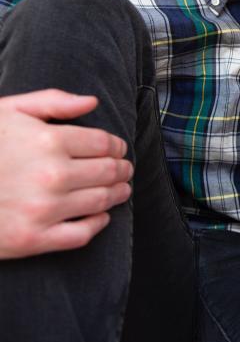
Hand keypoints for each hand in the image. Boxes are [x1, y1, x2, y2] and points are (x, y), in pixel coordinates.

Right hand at [0, 90, 131, 258]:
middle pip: (108, 172)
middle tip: (125, 170)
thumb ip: (52, 102)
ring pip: (101, 201)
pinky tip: (101, 216)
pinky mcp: (33, 239)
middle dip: (122, 170)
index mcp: (49, 140)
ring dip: (117, 194)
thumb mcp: (7, 111)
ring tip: (120, 190)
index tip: (119, 150)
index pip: (104, 144)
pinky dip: (98, 224)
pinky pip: (81, 234)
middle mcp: (52, 175)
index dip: (117, 147)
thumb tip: (92, 102)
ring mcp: (44, 209)